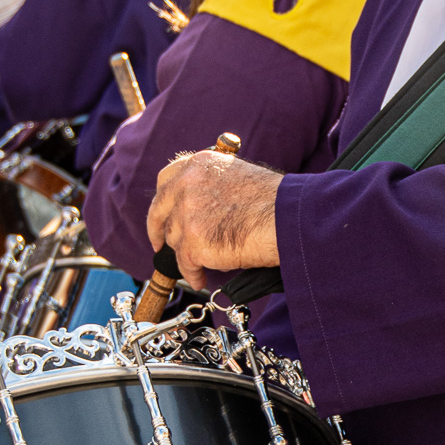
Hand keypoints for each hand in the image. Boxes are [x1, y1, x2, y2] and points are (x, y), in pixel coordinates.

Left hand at [146, 149, 281, 287]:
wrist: (287, 219)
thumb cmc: (276, 202)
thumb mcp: (239, 177)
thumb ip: (214, 186)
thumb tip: (203, 208)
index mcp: (200, 164)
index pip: (166, 179)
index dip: (162, 201)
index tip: (162, 215)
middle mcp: (188, 184)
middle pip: (159, 210)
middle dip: (156, 230)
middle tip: (159, 244)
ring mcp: (187, 213)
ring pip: (174, 240)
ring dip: (185, 254)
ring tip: (200, 266)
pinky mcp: (193, 241)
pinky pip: (184, 264)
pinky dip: (192, 274)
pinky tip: (200, 279)